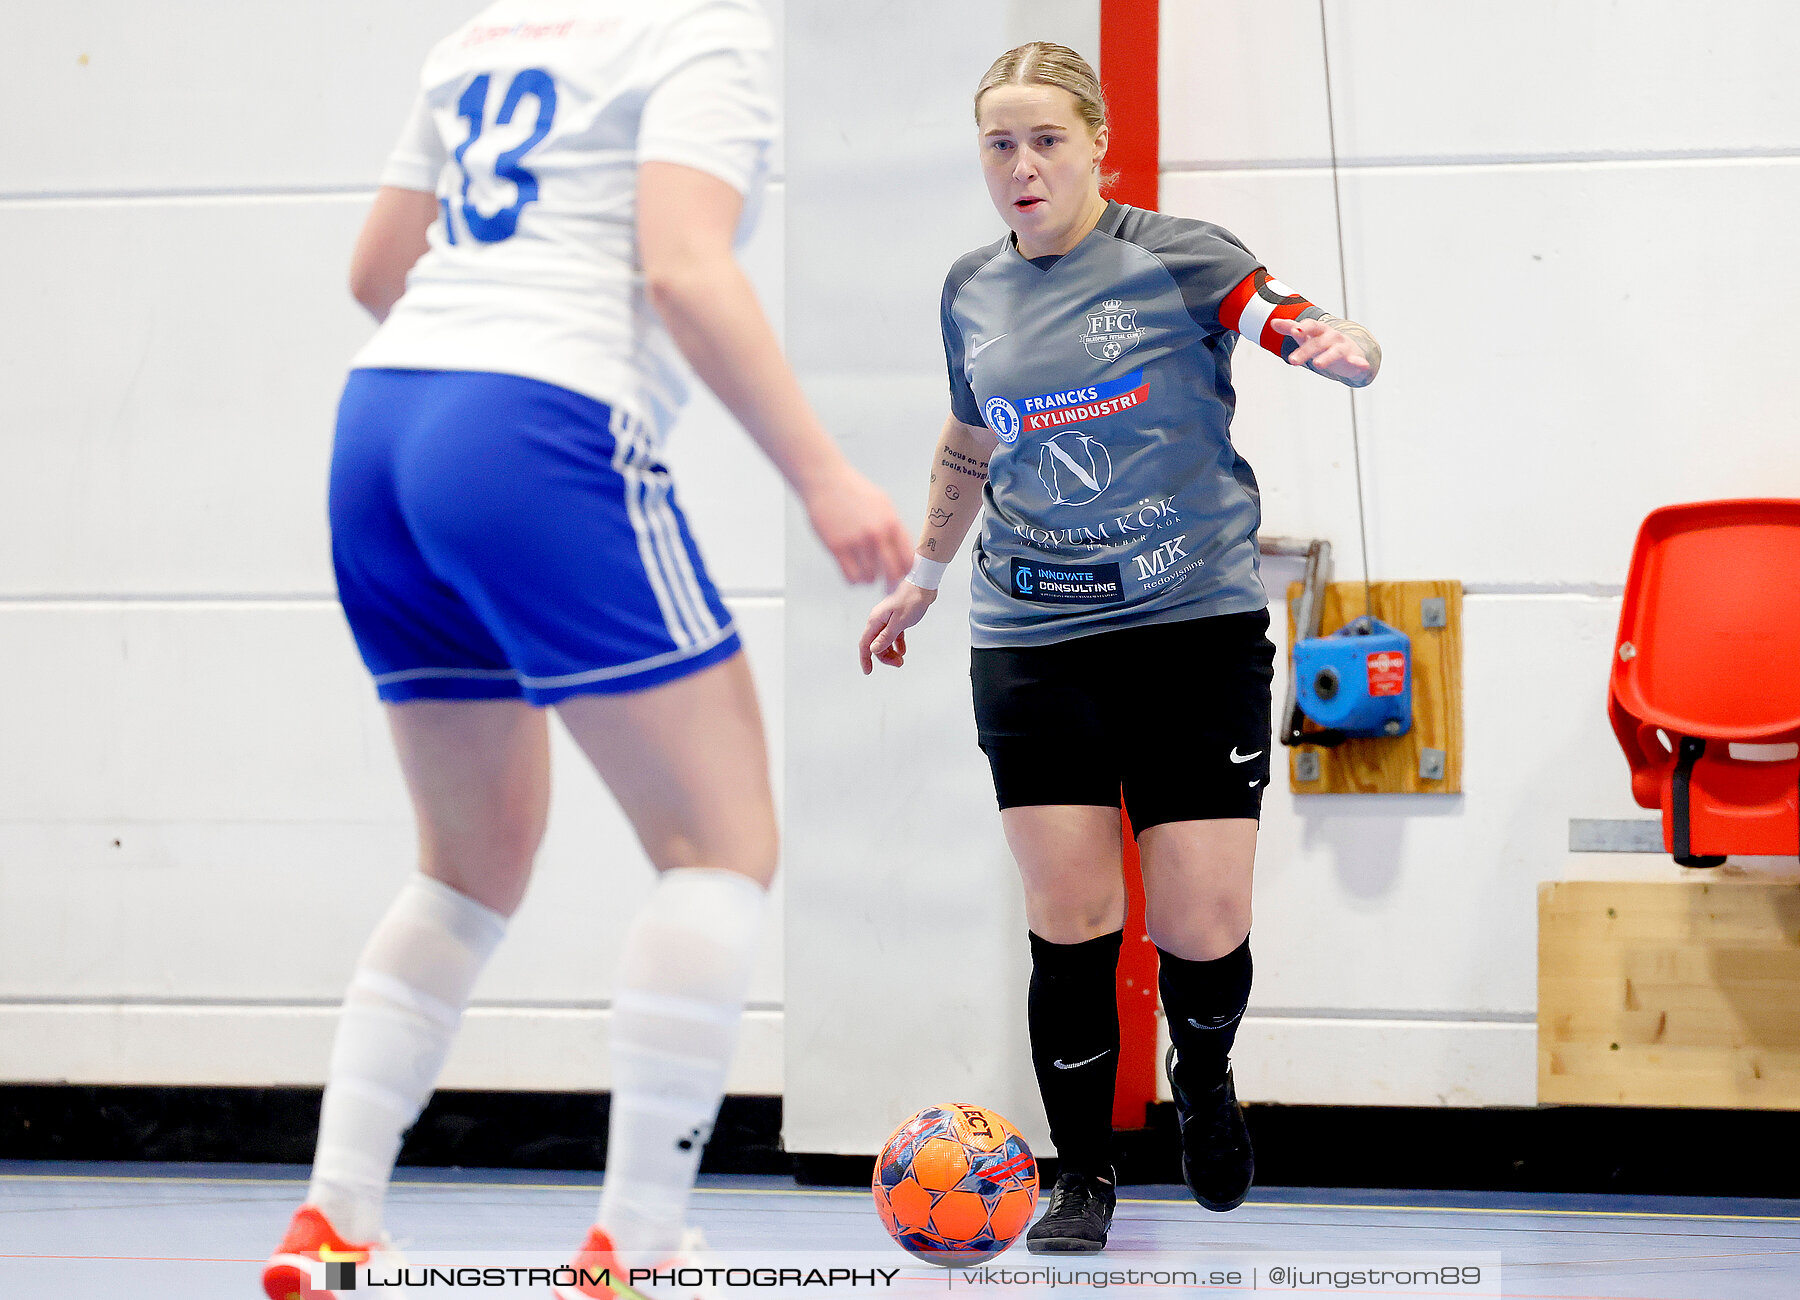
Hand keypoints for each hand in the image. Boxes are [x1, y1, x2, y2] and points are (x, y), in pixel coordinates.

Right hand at [802, 467, 914, 585]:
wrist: (826, 481)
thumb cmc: (855, 492)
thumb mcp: (883, 504)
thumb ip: (894, 528)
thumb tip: (905, 553)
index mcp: (892, 523)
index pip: (908, 559)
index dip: (907, 571)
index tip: (901, 574)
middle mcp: (876, 534)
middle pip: (893, 574)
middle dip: (891, 583)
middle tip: (886, 585)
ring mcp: (856, 542)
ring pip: (870, 578)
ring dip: (868, 578)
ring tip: (864, 570)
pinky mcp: (837, 548)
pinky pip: (851, 577)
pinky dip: (853, 579)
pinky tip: (852, 570)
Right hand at [859, 581, 936, 673]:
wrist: (924, 584)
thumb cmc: (912, 600)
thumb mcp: (899, 622)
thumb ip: (886, 637)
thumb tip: (873, 650)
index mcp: (875, 620)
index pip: (865, 644)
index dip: (865, 659)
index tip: (868, 672)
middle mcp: (878, 620)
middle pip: (876, 644)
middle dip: (885, 657)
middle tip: (899, 664)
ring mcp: (887, 619)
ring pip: (884, 641)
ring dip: (891, 652)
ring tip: (902, 660)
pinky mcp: (896, 618)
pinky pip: (893, 635)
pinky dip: (897, 644)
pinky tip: (903, 651)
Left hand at [1270, 316, 1372, 384]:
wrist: (1349, 351)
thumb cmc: (1323, 343)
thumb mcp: (1307, 335)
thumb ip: (1290, 328)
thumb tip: (1273, 322)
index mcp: (1319, 330)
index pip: (1310, 326)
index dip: (1303, 328)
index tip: (1294, 331)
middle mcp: (1332, 336)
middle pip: (1317, 343)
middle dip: (1305, 351)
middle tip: (1292, 361)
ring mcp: (1344, 347)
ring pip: (1335, 352)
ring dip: (1327, 357)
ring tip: (1318, 364)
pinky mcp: (1354, 359)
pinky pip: (1358, 361)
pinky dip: (1360, 363)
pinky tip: (1361, 365)